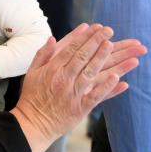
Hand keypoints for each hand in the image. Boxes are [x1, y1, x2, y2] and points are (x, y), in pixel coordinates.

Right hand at [10, 24, 144, 151]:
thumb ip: (43, 54)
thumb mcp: (32, 72)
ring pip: (91, 72)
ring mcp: (73, 93)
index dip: (85, 37)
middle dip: (97, 42)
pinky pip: (96, 96)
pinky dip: (107, 87)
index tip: (96, 27)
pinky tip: (118, 77)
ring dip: (103, 58)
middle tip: (109, 31)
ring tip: (113, 46)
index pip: (71, 49)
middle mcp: (64, 79)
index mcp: (53, 69)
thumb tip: (52, 38)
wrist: (33, 123)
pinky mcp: (81, 108)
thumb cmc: (32, 97)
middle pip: (83, 57)